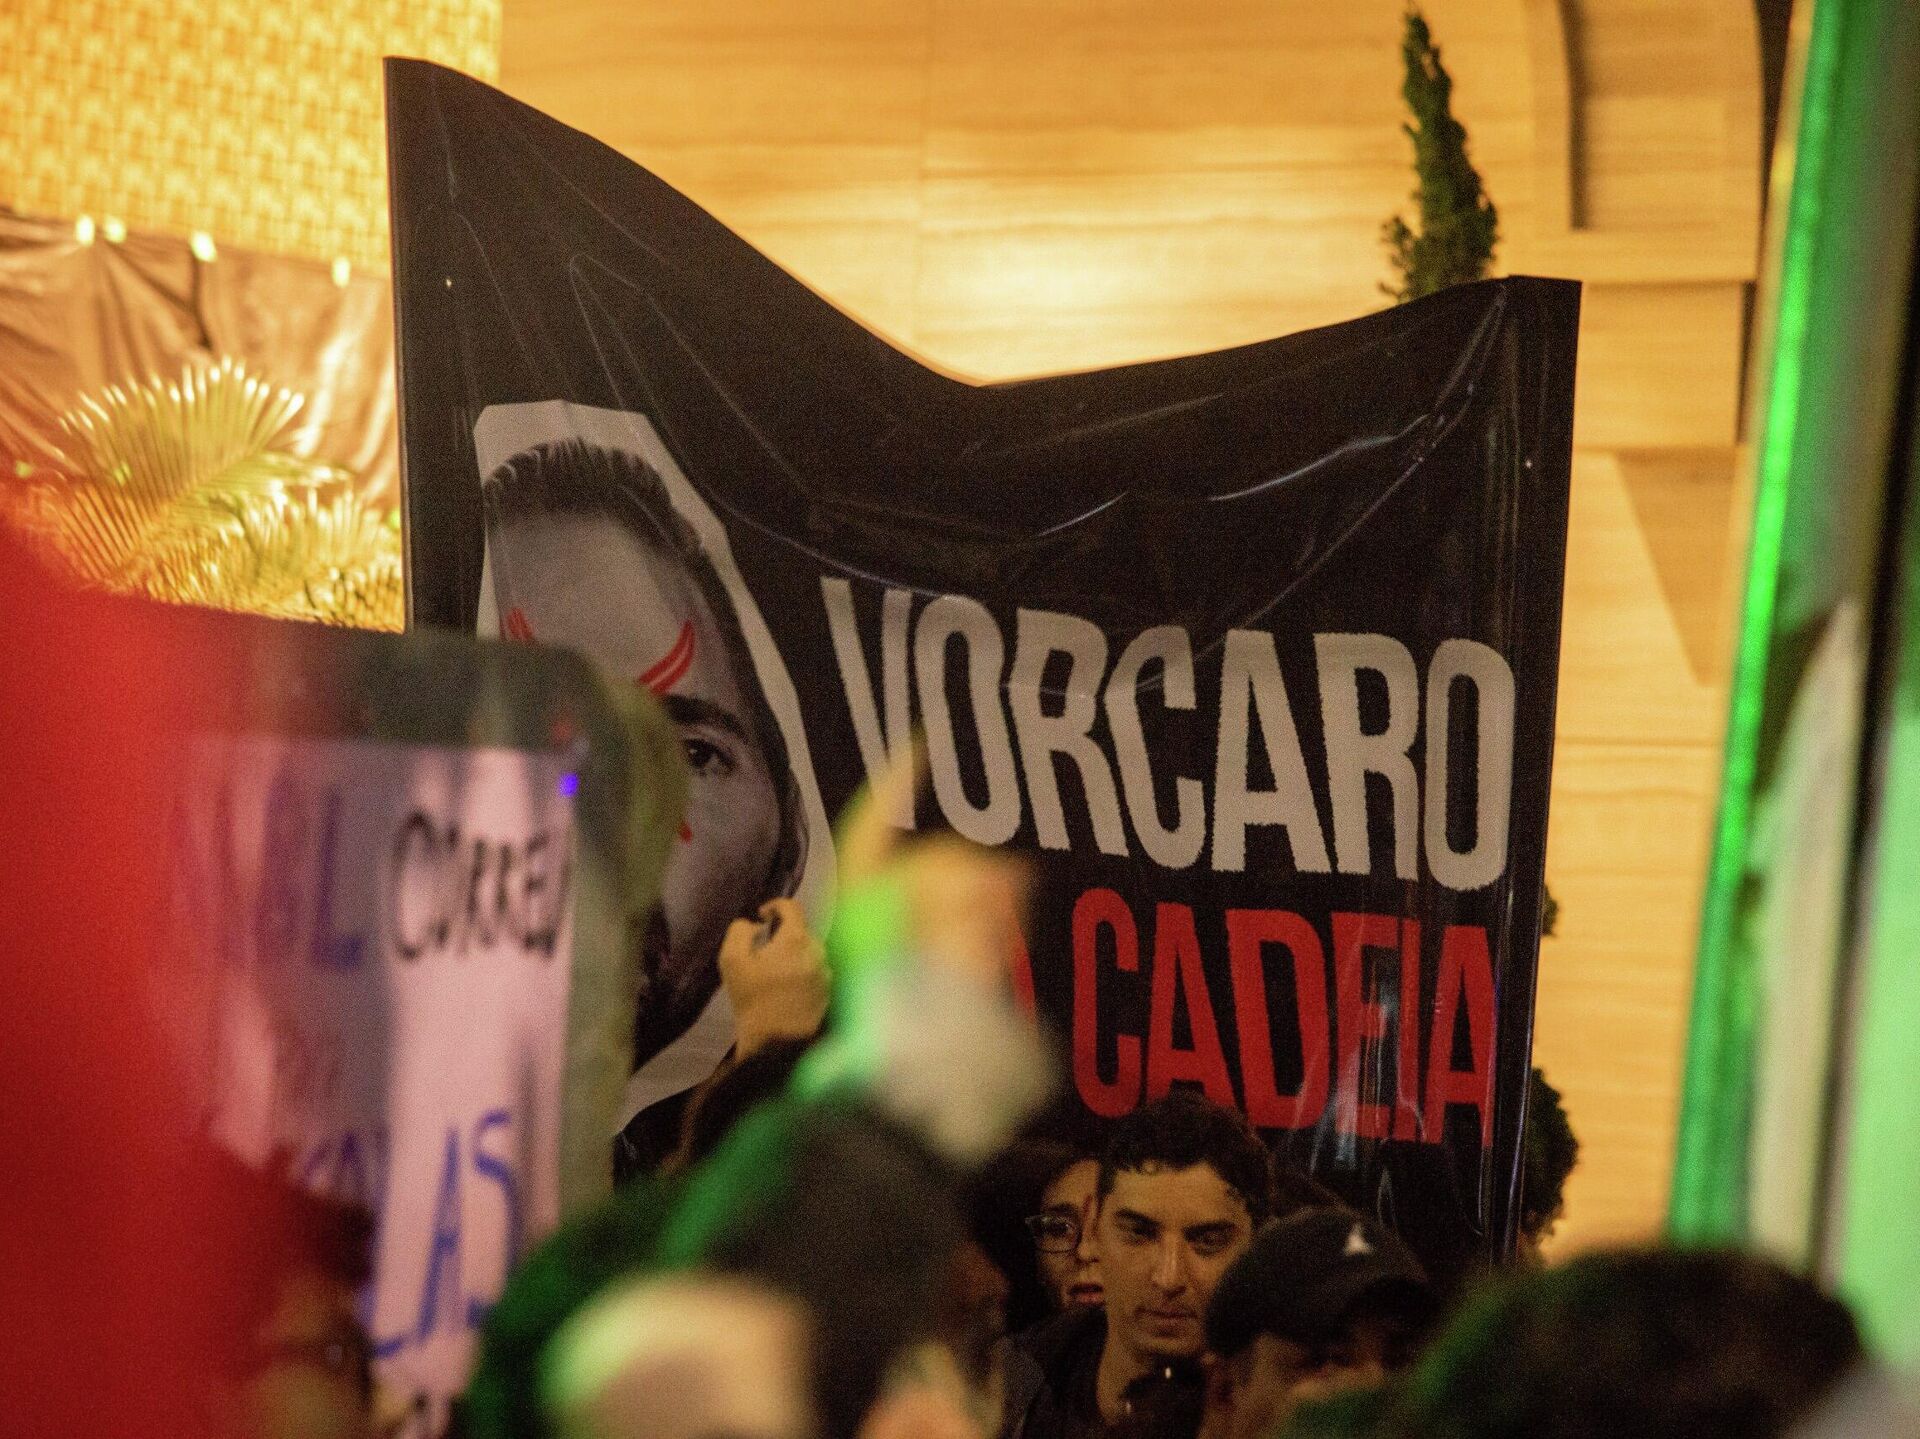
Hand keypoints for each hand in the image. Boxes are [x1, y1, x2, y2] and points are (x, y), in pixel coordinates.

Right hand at [718, 898, 827, 1057]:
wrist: (778, 1043)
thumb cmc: (753, 999)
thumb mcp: (732, 961)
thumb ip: (739, 932)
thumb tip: (752, 924)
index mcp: (797, 939)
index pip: (791, 907)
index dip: (774, 906)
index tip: (761, 917)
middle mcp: (818, 950)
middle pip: (801, 930)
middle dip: (783, 934)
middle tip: (764, 949)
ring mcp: (827, 971)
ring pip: (809, 950)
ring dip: (794, 953)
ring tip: (775, 971)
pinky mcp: (829, 990)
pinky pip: (816, 969)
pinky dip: (802, 970)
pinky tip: (788, 987)